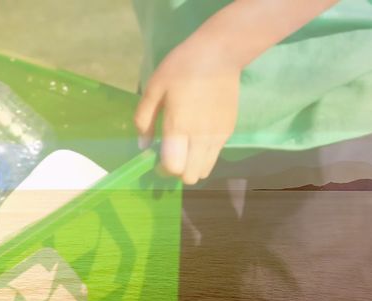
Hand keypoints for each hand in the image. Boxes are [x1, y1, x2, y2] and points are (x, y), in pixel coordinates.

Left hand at [133, 40, 242, 184]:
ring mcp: (218, 135)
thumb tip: (142, 145)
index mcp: (179, 127)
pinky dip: (204, 154)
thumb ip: (144, 119)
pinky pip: (215, 155)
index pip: (173, 168)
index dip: (162, 169)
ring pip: (205, 170)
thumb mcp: (154, 88)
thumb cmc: (181, 67)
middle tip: (170, 154)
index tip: (156, 159)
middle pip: (190, 176)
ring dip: (192, 165)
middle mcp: (200, 137)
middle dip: (177, 171)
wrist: (220, 53)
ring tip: (184, 148)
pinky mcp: (230, 130)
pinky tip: (197, 137)